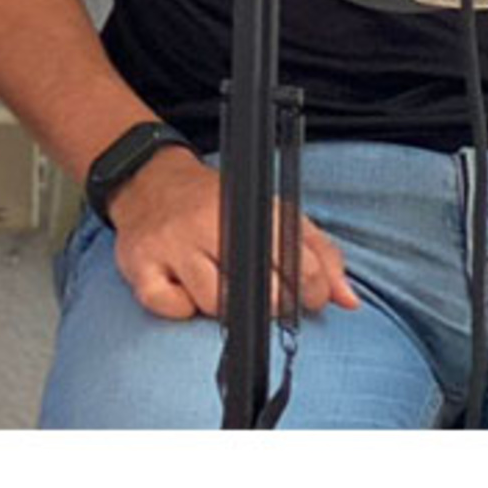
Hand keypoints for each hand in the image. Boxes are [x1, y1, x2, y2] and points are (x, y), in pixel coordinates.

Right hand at [107, 148, 358, 322]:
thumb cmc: (216, 204)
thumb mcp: (274, 214)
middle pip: (259, 292)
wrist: (148, 179)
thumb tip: (348, 300)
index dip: (311, 291)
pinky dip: (178, 308)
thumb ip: (318, 255)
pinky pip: (167, 305)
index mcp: (247, 210)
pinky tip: (182, 289)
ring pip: (213, 304)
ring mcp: (171, 243)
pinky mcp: (139, 262)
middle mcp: (207, 223)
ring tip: (216, 285)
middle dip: (271, 303)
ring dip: (219, 306)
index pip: (297, 264)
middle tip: (263, 295)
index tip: (306, 296)